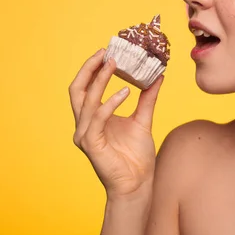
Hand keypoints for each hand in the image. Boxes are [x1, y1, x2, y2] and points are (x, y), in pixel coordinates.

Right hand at [69, 48, 163, 198]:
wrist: (137, 183)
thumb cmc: (136, 156)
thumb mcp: (143, 120)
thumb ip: (147, 98)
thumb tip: (157, 76)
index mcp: (93, 118)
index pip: (85, 88)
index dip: (92, 69)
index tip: (106, 51)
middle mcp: (85, 124)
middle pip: (77, 90)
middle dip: (88, 69)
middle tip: (104, 52)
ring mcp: (85, 135)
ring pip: (86, 101)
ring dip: (100, 80)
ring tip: (115, 64)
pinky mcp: (91, 144)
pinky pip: (98, 119)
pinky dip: (110, 103)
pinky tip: (125, 92)